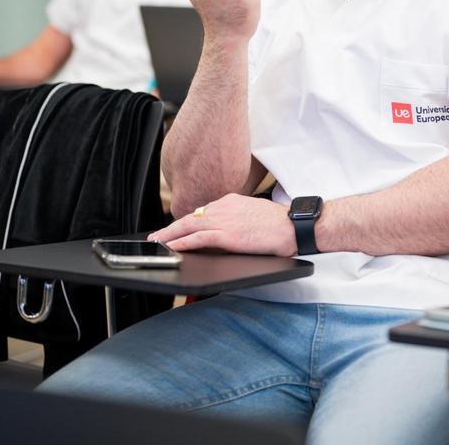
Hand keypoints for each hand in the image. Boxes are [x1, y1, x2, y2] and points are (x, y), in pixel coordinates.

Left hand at [149, 193, 295, 256]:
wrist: (292, 226)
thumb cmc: (278, 223)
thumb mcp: (253, 214)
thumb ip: (236, 218)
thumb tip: (226, 230)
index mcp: (231, 200)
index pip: (202, 211)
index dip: (186, 222)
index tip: (176, 229)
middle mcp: (224, 207)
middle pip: (190, 217)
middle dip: (171, 228)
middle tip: (157, 236)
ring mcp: (224, 220)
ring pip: (189, 227)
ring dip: (170, 235)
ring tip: (158, 243)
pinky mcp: (227, 234)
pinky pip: (198, 238)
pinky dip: (183, 242)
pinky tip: (173, 247)